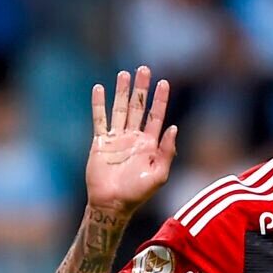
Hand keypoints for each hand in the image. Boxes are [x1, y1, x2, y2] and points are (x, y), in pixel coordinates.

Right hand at [86, 67, 177, 218]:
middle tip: (144, 69)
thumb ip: (167, 152)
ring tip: (124, 74)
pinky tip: (99, 89)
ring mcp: (117, 138)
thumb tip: (173, 127)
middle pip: (138, 107)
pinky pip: (100, 119)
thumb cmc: (137, 193)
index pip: (156, 116)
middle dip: (141, 89)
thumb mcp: (159, 175)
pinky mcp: (100, 142)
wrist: (112, 203)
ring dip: (121, 91)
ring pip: (119, 109)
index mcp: (149, 144)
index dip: (160, 99)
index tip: (164, 82)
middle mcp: (133, 138)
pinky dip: (99, 104)